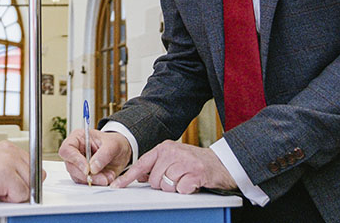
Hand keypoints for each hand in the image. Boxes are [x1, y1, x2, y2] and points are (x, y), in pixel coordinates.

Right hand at [0, 141, 42, 204]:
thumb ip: (15, 169)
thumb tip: (37, 182)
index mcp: (9, 147)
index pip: (35, 165)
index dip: (24, 179)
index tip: (9, 183)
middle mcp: (10, 151)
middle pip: (36, 177)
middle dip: (19, 187)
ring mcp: (8, 161)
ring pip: (29, 188)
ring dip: (12, 194)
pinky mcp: (5, 175)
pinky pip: (21, 196)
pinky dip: (7, 200)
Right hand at [58, 129, 131, 185]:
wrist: (121, 151)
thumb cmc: (115, 143)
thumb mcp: (114, 144)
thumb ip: (104, 154)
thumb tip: (93, 168)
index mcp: (78, 138)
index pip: (67, 149)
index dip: (75, 160)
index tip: (87, 169)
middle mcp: (75, 151)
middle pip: (70, 166)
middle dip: (86, 175)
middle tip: (102, 178)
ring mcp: (78, 164)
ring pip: (77, 177)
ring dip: (93, 180)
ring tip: (108, 176)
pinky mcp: (83, 174)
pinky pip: (84, 182)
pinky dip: (96, 183)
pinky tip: (106, 178)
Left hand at [112, 140, 236, 193]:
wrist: (222, 164)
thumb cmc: (196, 163)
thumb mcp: (174, 159)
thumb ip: (157, 164)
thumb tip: (140, 175)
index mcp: (164, 148)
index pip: (142, 164)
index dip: (128, 177)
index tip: (117, 186)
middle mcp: (173, 152)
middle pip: (154, 179)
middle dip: (163, 184)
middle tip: (176, 179)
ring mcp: (184, 161)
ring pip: (166, 185)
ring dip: (175, 188)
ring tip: (184, 180)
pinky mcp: (195, 173)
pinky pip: (180, 189)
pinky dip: (186, 190)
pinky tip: (192, 183)